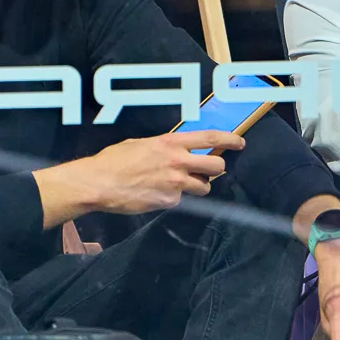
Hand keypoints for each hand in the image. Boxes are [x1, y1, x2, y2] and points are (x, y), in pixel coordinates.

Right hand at [73, 130, 240, 213]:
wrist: (99, 183)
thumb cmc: (114, 161)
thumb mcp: (141, 144)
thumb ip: (163, 147)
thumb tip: (174, 150)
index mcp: (170, 143)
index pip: (210, 138)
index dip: (230, 140)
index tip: (239, 142)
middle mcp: (177, 161)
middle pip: (216, 166)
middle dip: (217, 169)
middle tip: (208, 171)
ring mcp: (175, 183)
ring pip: (204, 187)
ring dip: (198, 187)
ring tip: (180, 185)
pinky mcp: (169, 201)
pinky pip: (183, 201)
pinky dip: (175, 199)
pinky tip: (158, 195)